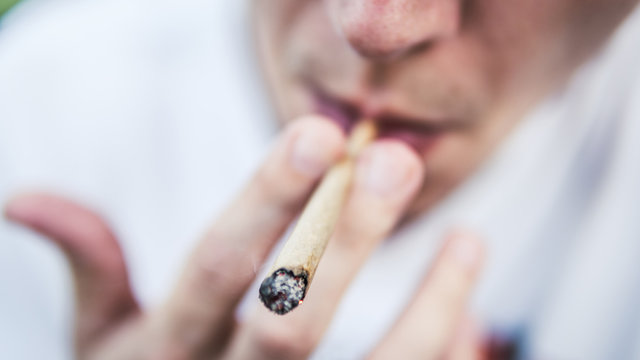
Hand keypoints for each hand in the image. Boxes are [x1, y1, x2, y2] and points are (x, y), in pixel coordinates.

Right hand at [5, 116, 485, 359]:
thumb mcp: (106, 344)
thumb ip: (92, 272)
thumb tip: (29, 198)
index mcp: (166, 355)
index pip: (220, 267)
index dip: (267, 200)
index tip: (317, 134)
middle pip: (293, 315)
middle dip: (347, 235)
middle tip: (397, 161)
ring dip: (429, 306)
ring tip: (470, 239)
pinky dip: (446, 355)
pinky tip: (471, 313)